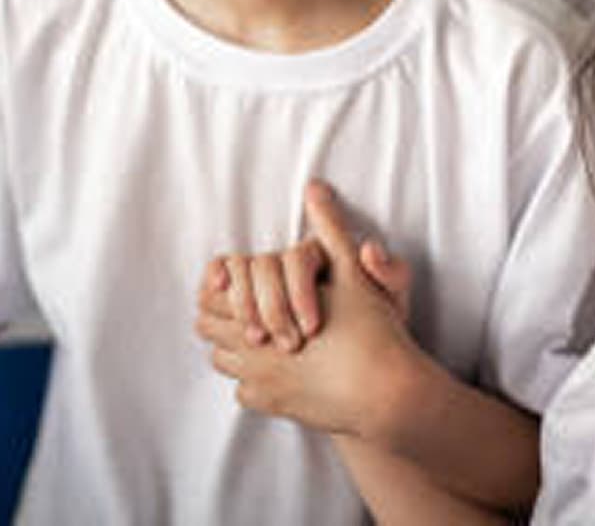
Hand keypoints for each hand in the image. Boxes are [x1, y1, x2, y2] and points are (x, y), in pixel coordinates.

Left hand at [197, 181, 421, 438]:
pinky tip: (276, 366)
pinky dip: (252, 379)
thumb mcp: (351, 271)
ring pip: (221, 360)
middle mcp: (252, 351)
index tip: (236, 280)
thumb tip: (314, 187)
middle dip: (223, 314)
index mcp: (262, 311)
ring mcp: (260, 383)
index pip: (210, 296)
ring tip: (261, 333)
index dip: (222, 285)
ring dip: (234, 346)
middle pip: (207, 327)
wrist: (387, 393)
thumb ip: (329, 229)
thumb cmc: (371, 329)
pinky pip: (242, 393)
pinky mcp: (274, 407)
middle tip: (248, 304)